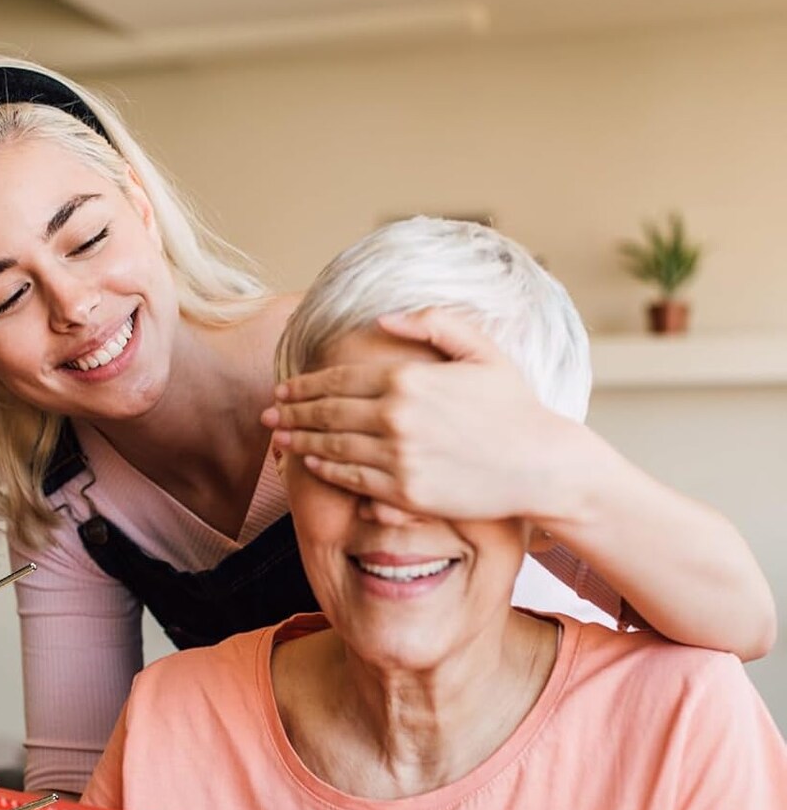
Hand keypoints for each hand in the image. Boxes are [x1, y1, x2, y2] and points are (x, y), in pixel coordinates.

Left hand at [261, 308, 578, 522]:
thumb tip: (383, 316)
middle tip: (267, 413)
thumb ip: (435, 324)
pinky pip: (352, 480)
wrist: (542, 465)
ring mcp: (398, 457)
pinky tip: (310, 465)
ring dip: (299, 443)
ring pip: (332, 449)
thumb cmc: (515, 407)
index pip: (339, 380)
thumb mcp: (483, 351)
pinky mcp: (405, 493)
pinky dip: (325, 471)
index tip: (284, 388)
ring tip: (278, 439)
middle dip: (291, 413)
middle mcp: (396, 417)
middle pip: (327, 414)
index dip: (305, 385)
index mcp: (408, 379)